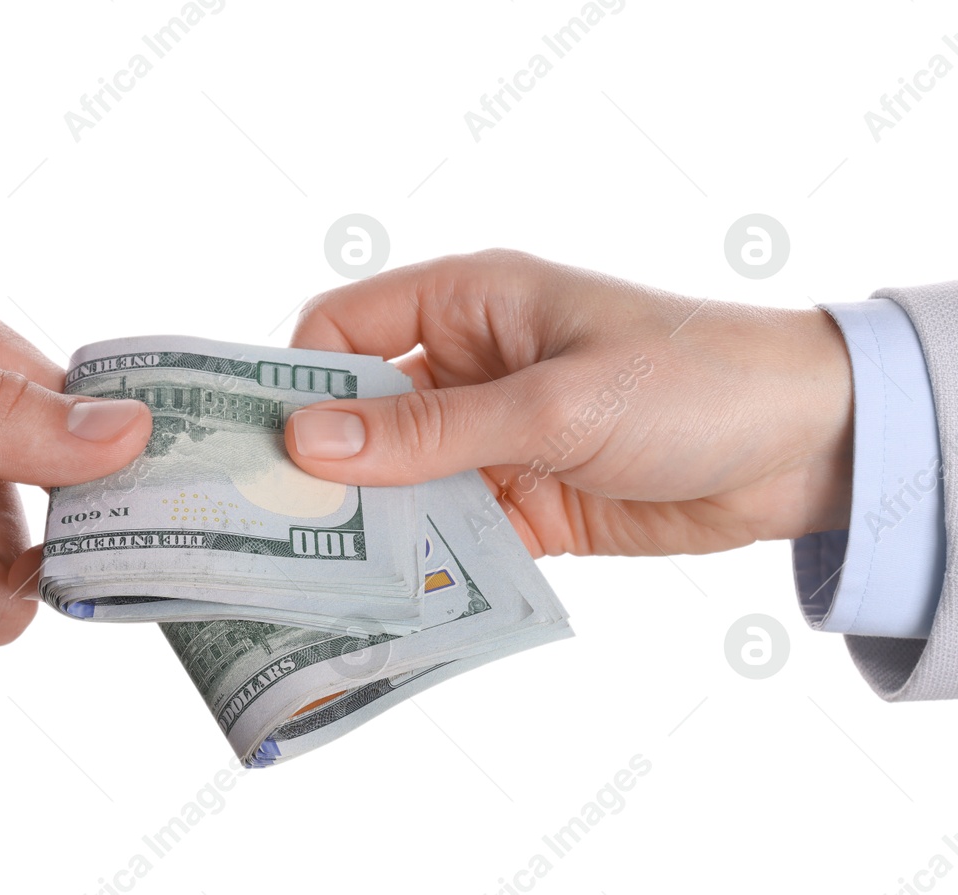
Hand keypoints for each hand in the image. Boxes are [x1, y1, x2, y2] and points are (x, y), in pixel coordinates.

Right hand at [282, 250, 853, 556]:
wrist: (808, 445)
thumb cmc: (691, 380)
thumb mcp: (555, 401)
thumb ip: (432, 429)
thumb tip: (308, 442)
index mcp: (469, 304)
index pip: (344, 329)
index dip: (294, 381)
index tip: (255, 448)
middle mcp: (469, 367)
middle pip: (362, 415)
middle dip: (322, 468)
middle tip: (266, 531)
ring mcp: (494, 439)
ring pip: (401, 482)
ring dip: (371, 525)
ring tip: (316, 579)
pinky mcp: (524, 504)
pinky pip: (452, 533)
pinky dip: (426, 564)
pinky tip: (393, 600)